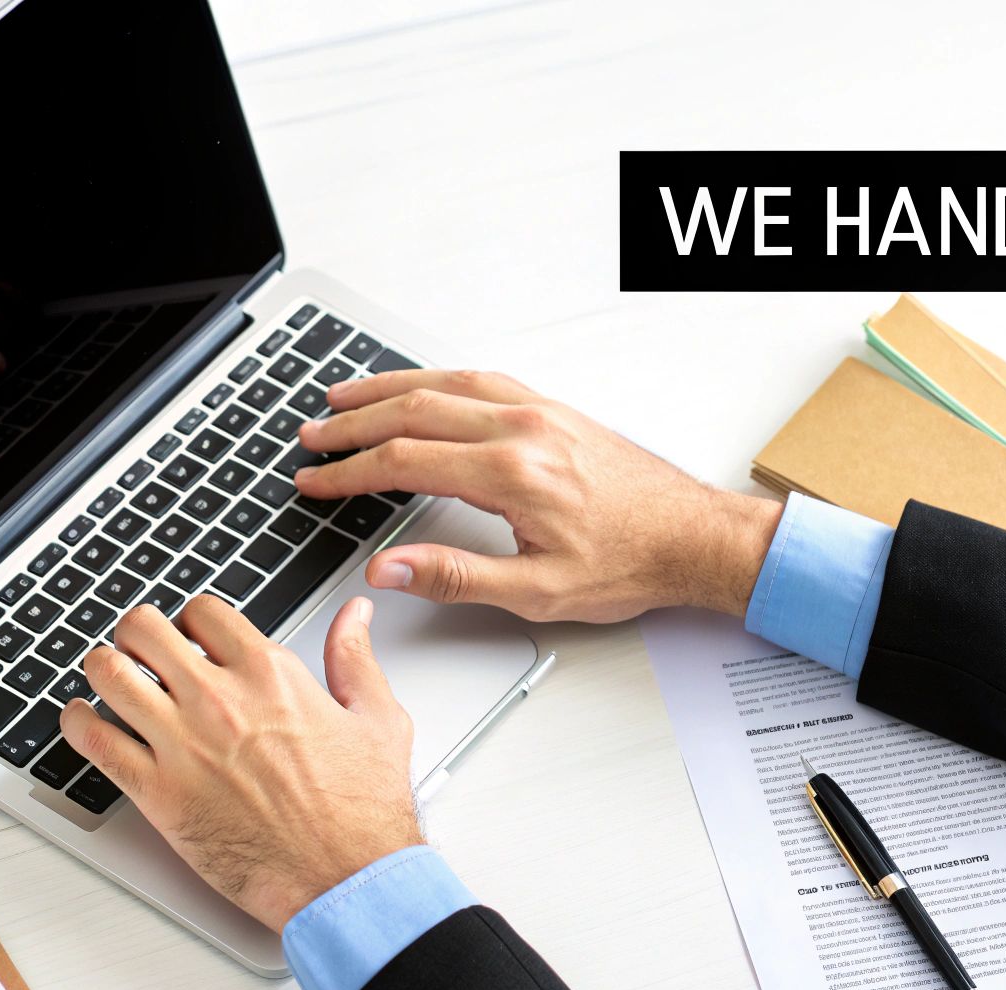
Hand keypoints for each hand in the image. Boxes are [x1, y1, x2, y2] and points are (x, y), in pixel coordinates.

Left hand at [59, 597, 420, 931]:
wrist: (344, 877)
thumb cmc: (361, 809)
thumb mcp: (375, 718)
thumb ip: (354, 658)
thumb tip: (355, 615)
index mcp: (269, 675)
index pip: (203, 612)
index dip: (190, 620)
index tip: (191, 638)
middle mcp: (219, 700)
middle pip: (144, 630)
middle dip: (136, 633)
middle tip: (139, 650)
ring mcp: (183, 744)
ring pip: (109, 674)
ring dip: (102, 668)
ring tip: (108, 678)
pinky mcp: (157, 791)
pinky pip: (93, 741)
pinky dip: (76, 723)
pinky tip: (81, 720)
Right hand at [292, 370, 782, 621]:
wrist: (693, 537)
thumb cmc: (629, 563)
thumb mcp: (537, 592)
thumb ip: (455, 576)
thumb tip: (389, 569)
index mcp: (512, 473)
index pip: (404, 461)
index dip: (348, 473)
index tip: (314, 482)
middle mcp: (522, 429)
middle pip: (414, 410)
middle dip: (353, 423)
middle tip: (312, 437)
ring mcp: (539, 411)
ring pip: (445, 384)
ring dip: (387, 389)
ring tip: (343, 399)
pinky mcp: (554, 409)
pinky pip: (481, 381)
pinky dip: (435, 380)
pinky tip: (417, 388)